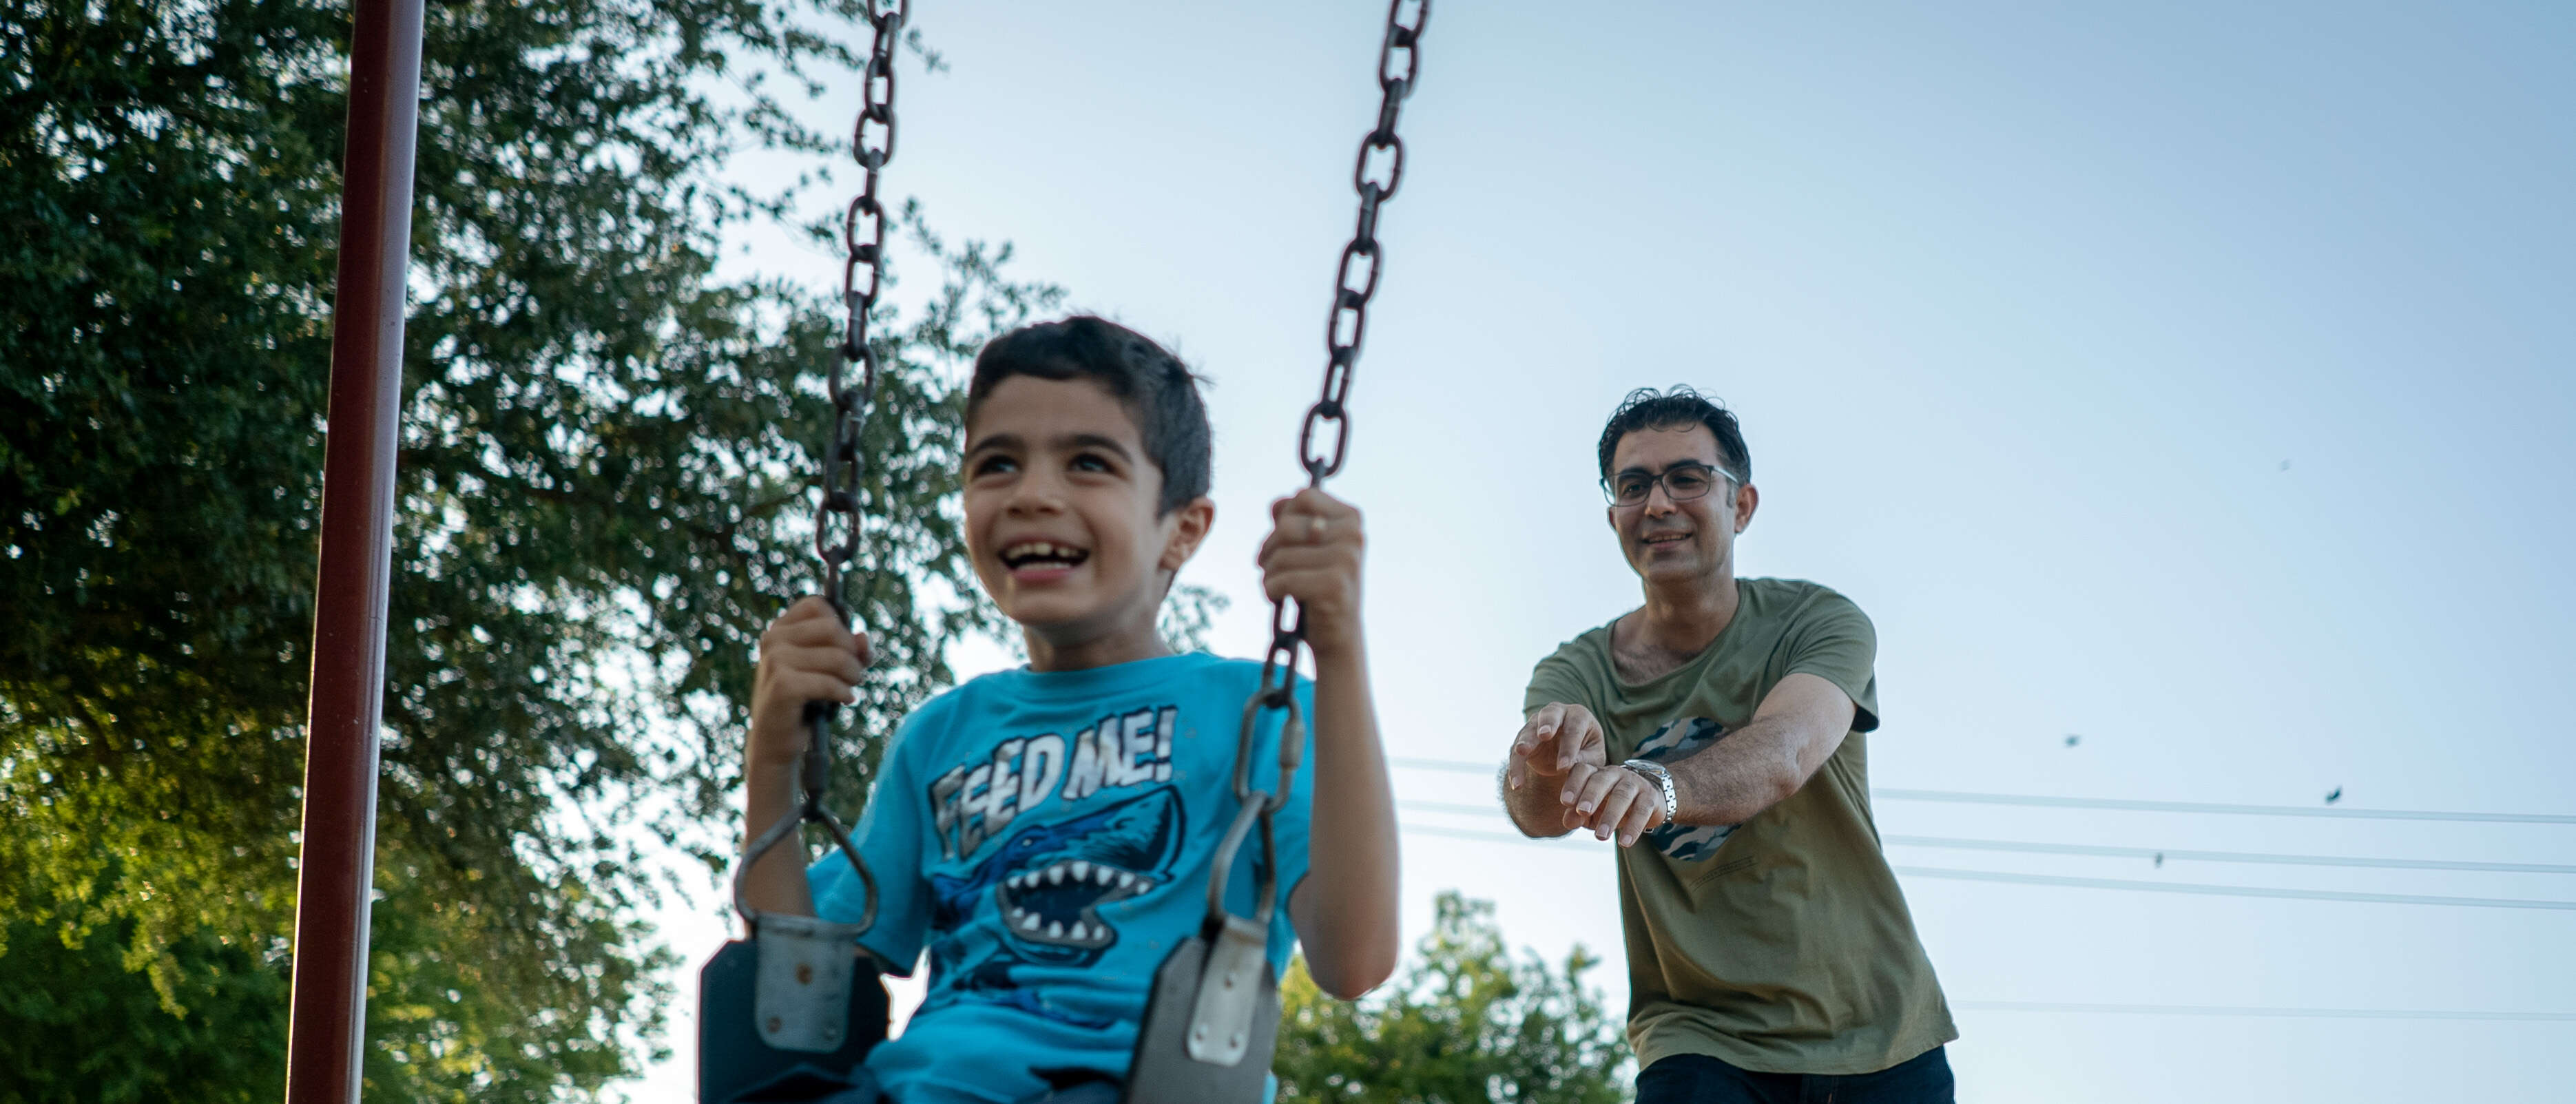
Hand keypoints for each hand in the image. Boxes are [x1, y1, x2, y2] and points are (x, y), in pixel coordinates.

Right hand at [748, 595, 870, 770]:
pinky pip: (830, 682)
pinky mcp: (783, 685)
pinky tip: (844, 700)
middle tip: (854, 675)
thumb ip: (850, 650)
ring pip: (837, 657)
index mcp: (780, 629)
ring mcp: (775, 661)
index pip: (818, 605)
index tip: (846, 649)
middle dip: (853, 653)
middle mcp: (773, 639)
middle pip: (833, 628)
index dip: (841, 625)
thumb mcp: (829, 670)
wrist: (774, 742)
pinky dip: (844, 693)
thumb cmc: (804, 701)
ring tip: (850, 688)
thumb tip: (863, 638)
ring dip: (853, 675)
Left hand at [1257, 488, 1365, 659]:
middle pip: (1287, 526)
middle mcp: (1354, 535)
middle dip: (1269, 549)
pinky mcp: (1334, 585)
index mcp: (1352, 518)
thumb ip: (1294, 519)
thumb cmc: (1318, 585)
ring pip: (1281, 555)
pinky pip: (1282, 579)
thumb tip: (1278, 504)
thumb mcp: (1308, 547)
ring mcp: (1347, 560)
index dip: (1283, 519)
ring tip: (1276, 585)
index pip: (1303, 497)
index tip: (1281, 543)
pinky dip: (1271, 590)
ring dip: (1268, 573)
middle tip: (1268, 567)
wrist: (1338, 634)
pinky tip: (1280, 598)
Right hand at [1507, 701, 1604, 794]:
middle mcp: (1557, 713)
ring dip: (1525, 742)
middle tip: (1543, 735)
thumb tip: (1569, 765)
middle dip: (1547, 724)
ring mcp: (1537, 723)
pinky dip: (1515, 767)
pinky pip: (1517, 752)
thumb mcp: (1592, 758)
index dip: (1569, 747)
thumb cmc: (1587, 753)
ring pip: (1528, 730)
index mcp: (1579, 715)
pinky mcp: (1524, 738)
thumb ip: (1584, 760)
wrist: (1570, 755)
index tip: (1564, 766)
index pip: (1574, 728)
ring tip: (1521, 752)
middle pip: (1550, 715)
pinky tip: (1516, 783)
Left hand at [1562, 762, 1668, 846]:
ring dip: (1611, 816)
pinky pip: (1642, 810)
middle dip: (1591, 795)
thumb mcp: (1591, 811)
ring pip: (1622, 796)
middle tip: (1583, 811)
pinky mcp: (1650, 797)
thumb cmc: (1610, 804)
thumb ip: (1577, 814)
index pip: (1582, 771)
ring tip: (1600, 836)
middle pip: (1601, 780)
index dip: (1573, 784)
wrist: (1647, 800)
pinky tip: (1624, 843)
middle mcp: (1613, 774)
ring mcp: (1633, 783)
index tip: (1565, 801)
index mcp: (1595, 773)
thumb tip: (1568, 821)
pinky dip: (1633, 827)